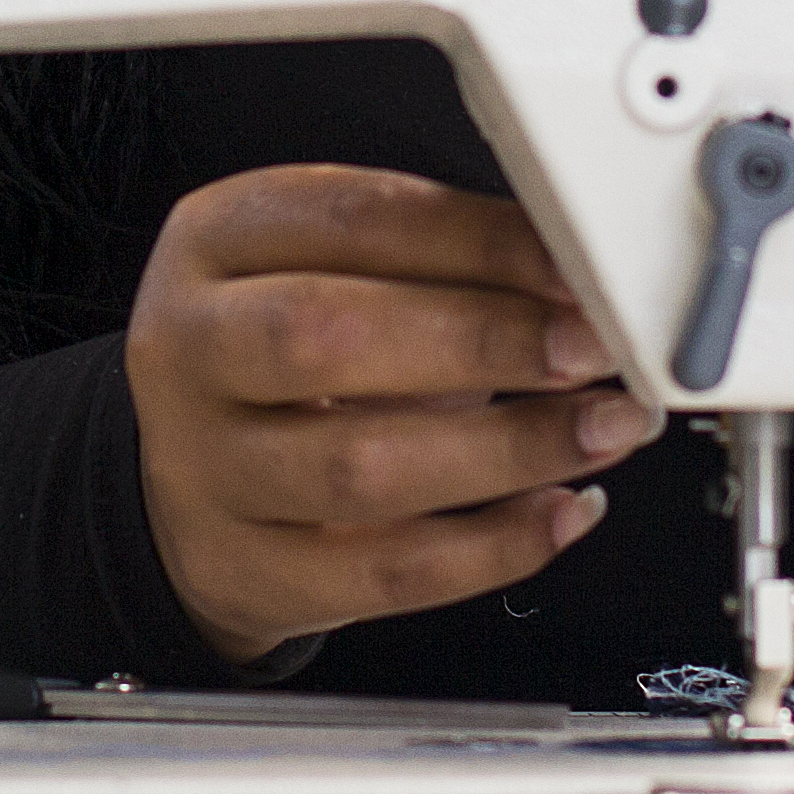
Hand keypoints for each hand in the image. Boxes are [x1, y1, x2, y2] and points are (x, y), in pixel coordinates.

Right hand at [125, 165, 656, 669]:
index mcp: (214, 242)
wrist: (194, 479)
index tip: (574, 268)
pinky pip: (385, 571)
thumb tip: (574, 275)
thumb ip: (439, 258)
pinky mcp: (250, 572)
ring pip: (359, 469)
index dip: (478, 243)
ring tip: (603, 427)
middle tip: (592, 348)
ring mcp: (207, 471)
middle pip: (325, 339)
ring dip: (510, 449)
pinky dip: (494, 546)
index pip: (350, 221)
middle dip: (484, 341)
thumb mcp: (332, 269)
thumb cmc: (287, 357)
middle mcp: (189, 351)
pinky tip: (560, 510)